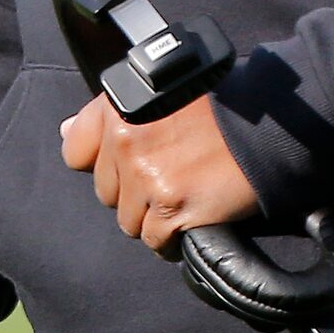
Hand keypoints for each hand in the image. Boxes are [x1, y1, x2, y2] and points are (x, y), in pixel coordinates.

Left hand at [60, 93, 260, 254]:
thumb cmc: (219, 105)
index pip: (75, 151)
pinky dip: (174, 238)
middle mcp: (124, 139)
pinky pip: (156, 240)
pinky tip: (194, 216)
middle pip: (106, 191)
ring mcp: (145, 175)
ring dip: (155, 216)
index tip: (129, 163)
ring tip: (185, 195)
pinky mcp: (170, 206)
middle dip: (134, 191)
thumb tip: (66, 132)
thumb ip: (110, 114)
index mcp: (117, 108)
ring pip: (129, 220)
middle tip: (171, 175)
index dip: (104, 163)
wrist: (268, 123)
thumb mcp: (159, 92)